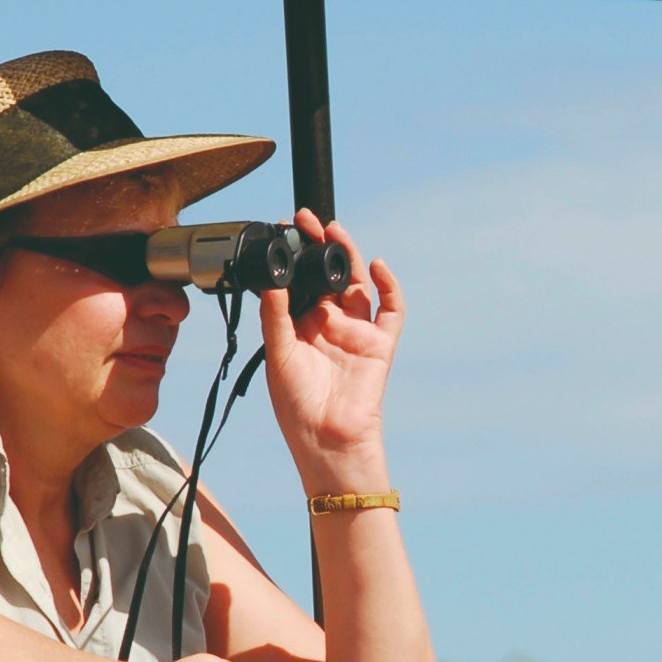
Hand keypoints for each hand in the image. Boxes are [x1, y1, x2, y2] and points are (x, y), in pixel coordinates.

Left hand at [258, 210, 402, 493]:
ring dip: (349, 256)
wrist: (327, 440)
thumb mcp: (276, 355)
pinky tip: (377, 266)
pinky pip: (391, 309)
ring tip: (335, 232)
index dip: (294, 257)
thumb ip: (275, 317)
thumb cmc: (297, 407)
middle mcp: (329, 325)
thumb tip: (270, 281)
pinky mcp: (381, 343)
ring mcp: (357, 332)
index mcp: (300, 328)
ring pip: (358, 284)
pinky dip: (389, 285)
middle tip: (307, 221)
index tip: (283, 231)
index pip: (299, 282)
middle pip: (328, 276)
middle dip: (320, 247)